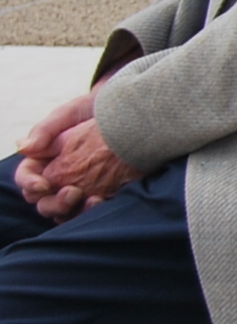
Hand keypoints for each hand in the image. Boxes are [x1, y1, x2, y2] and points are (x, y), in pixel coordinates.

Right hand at [17, 100, 136, 222]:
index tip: (44, 184)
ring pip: (64, 212)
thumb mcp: (69, 113)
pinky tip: (104, 202)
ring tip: (93, 199)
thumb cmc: (92, 110)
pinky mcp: (98, 195)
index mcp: (42, 161)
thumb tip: (22, 148)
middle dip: (54, 202)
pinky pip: (89, 212)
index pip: (26, 178)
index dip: (30, 183)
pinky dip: (93, 212)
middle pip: (42, 202)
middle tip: (73, 192)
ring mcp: (76, 189)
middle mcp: (55, 179)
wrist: (128, 112)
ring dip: (73, 211)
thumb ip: (45, 130)